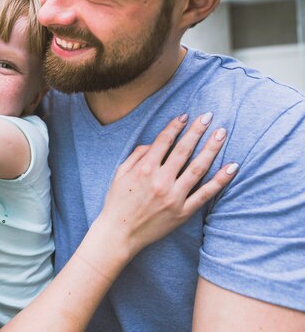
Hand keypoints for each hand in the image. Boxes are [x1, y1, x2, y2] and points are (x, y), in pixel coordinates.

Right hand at [98, 112, 236, 256]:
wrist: (119, 233)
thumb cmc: (117, 202)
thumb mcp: (120, 174)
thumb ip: (136, 156)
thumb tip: (154, 143)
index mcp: (144, 169)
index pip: (163, 141)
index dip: (175, 126)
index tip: (185, 116)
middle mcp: (160, 181)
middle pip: (184, 150)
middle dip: (197, 131)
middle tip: (208, 116)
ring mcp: (174, 197)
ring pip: (198, 168)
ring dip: (211, 148)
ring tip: (221, 133)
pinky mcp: (183, 212)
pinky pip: (205, 194)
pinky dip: (220, 180)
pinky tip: (232, 166)